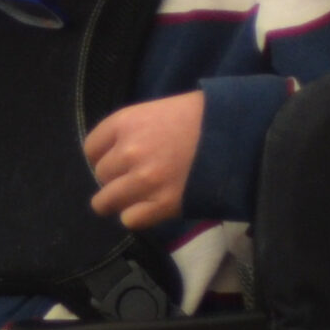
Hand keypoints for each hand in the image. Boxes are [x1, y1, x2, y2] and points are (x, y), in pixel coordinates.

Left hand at [84, 90, 205, 229]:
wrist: (238, 134)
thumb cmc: (202, 116)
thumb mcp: (159, 110)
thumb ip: (135, 130)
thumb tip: (120, 150)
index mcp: (125, 121)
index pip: (91, 147)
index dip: (101, 156)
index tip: (112, 161)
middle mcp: (128, 150)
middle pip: (101, 175)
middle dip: (114, 179)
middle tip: (132, 179)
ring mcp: (144, 180)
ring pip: (106, 202)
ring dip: (119, 201)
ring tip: (134, 199)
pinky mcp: (163, 204)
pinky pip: (131, 219)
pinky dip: (137, 216)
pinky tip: (150, 208)